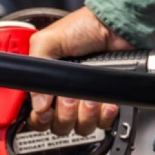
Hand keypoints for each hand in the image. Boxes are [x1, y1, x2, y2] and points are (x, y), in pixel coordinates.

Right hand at [28, 7, 134, 135]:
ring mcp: (87, 99)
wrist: (118, 27)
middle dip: (65, 114)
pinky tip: (106, 101)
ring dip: (85, 114)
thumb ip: (36, 70)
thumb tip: (37, 103)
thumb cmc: (85, 27)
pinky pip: (103, 123)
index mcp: (47, 82)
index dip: (40, 118)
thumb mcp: (48, 41)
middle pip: (59, 125)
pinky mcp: (107, 102)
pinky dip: (105, 114)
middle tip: (70, 97)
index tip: (45, 112)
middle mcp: (65, 94)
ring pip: (81, 127)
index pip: (37, 114)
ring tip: (91, 97)